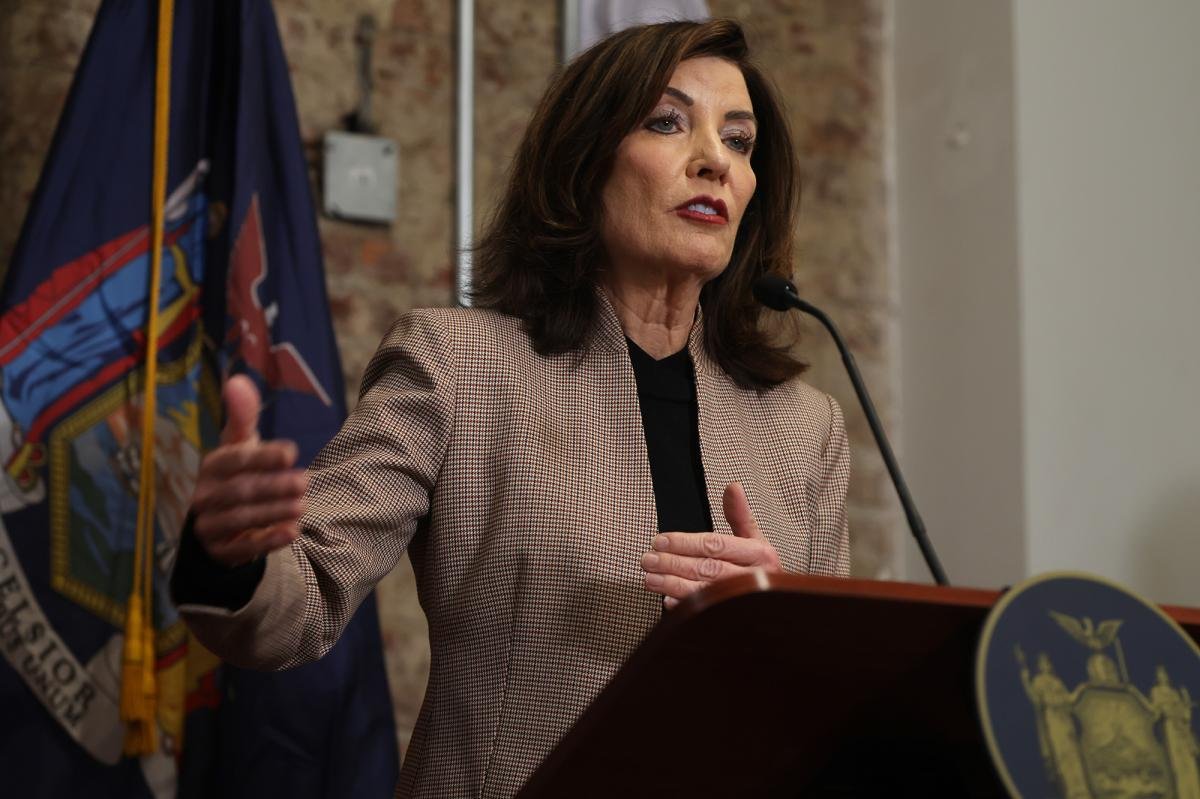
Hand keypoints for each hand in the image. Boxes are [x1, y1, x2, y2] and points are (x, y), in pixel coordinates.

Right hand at [190, 375, 306, 565]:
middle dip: (273, 486)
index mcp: (211, 466)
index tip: (292, 452)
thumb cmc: (236, 475)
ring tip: (303, 505)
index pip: (233, 460)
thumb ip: (242, 416)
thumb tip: (238, 380)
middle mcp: (204, 496)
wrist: (219, 523)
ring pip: (240, 519)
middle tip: (305, 481)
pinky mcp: (218, 551)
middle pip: (239, 490)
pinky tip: (293, 532)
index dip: (262, 456)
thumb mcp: (239, 446)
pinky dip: (268, 541)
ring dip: (273, 511)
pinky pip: (240, 549)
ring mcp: (208, 525)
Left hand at [641, 482, 781, 608]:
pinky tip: (667, 600)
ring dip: (672, 584)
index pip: (714, 545)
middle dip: (673, 563)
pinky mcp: (735, 617)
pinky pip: (707, 612)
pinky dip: (685, 606)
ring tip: (650, 579)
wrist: (780, 605)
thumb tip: (733, 487)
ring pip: (703, 590)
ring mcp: (744, 600)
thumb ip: (740, 515)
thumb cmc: (763, 570)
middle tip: (648, 559)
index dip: (684, 542)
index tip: (660, 540)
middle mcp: (752, 577)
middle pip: (706, 568)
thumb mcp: (756, 540)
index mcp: (758, 554)